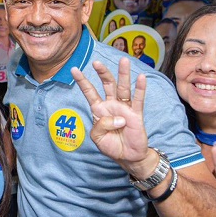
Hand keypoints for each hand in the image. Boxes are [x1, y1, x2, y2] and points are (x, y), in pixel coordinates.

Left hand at [71, 60, 151, 174]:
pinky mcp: (136, 114)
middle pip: (107, 85)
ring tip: (124, 60)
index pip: (90, 92)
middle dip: (102, 73)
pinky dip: (140, 88)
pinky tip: (141, 77)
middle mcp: (111, 105)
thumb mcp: (97, 138)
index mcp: (99, 109)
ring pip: (123, 88)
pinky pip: (138, 100)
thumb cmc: (111, 145)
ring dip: (123, 74)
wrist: (127, 156)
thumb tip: (118, 118)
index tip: (74, 69)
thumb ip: (101, 126)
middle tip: (96, 62)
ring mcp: (124, 108)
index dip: (82, 81)